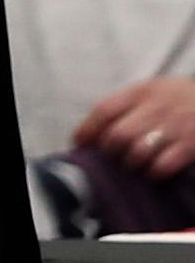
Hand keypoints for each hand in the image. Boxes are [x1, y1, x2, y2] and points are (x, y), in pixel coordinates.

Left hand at [76, 75, 194, 176]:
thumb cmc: (182, 98)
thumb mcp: (155, 90)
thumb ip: (129, 105)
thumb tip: (97, 129)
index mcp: (142, 92)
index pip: (104, 109)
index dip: (88, 129)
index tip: (79, 142)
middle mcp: (156, 108)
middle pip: (119, 134)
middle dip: (110, 151)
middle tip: (112, 157)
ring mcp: (175, 127)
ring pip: (138, 151)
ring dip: (131, 163)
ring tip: (133, 165)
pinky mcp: (192, 145)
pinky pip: (163, 165)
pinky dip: (154, 172)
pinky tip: (154, 171)